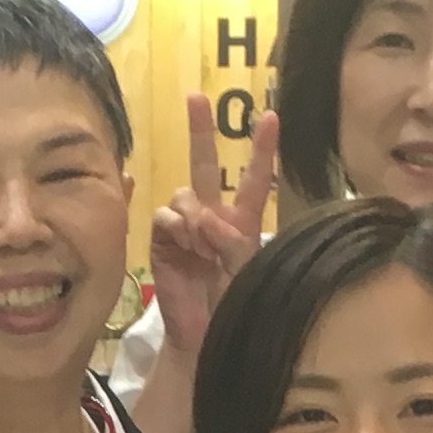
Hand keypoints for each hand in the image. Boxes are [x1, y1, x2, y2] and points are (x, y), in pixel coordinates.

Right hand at [145, 93, 276, 355]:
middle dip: (200, 129)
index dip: (261, 148)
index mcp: (241, 221)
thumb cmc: (234, 306)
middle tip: (195, 96)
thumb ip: (233, 240)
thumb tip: (203, 217)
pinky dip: (178, 226)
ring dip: (196, 215)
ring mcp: (184, 227)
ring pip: (185, 193)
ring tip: (203, 246)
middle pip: (205, 164)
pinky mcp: (162, 240)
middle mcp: (211, 216)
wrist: (204, 335)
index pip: (253, 178)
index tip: (270, 116)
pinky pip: (166, 215)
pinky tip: (185, 245)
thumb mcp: (246, 269)